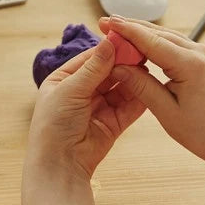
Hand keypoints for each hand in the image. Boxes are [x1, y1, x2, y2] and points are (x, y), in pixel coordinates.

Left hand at [28, 38, 146, 178]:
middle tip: (142, 51)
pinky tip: (150, 86)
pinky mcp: (113, 123)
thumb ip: (93, 68)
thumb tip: (109, 43)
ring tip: (148, 66)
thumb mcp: (70, 90)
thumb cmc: (54, 125)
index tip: (126, 39)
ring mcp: (98, 107)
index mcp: (64, 80)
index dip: (108, 50)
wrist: (60, 164)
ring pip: (120, 88)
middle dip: (124, 63)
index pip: (90, 59)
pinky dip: (139, 97)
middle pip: (108, 72)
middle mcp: (81, 92)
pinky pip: (129, 107)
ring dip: (132, 78)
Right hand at [99, 17, 204, 168]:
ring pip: (164, 35)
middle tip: (104, 22)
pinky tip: (136, 40)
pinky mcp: (200, 57)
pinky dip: (152, 40)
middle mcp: (199, 53)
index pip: (152, 41)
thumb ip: (140, 85)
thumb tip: (116, 66)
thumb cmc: (200, 131)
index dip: (127, 30)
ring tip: (115, 27)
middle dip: (130, 27)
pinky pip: (171, 43)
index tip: (106, 22)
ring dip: (140, 31)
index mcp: (191, 66)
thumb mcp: (165, 111)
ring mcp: (201, 53)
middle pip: (157, 33)